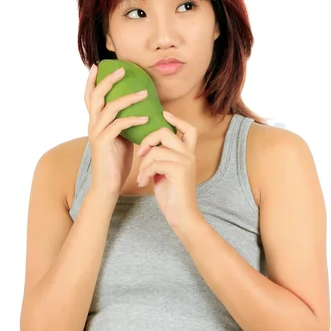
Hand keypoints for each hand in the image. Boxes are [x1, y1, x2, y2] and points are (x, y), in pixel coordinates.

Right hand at [84, 64, 148, 199]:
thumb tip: (140, 111)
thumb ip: (125, 124)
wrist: (108, 186)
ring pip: (109, 108)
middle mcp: (92, 125)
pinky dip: (133, 119)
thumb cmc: (116, 163)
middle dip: (108, 80)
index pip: (90, 97)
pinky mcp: (103, 143)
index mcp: (95, 122)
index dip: (92, 81)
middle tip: (122, 70)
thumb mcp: (122, 139)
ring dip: (128, 98)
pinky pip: (119, 125)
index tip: (99, 65)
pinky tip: (146, 118)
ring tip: (144, 93)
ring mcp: (97, 133)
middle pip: (96, 96)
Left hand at [136, 111, 202, 230]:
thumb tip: (148, 145)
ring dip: (143, 165)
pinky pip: (154, 163)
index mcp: (188, 154)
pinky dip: (144, 173)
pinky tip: (143, 183)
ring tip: (141, 178)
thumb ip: (161, 157)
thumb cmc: (171, 195)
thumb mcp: (165, 171)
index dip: (176, 119)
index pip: (188, 128)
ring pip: (155, 150)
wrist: (181, 215)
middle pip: (165, 132)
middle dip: (147, 141)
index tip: (163, 114)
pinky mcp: (179, 170)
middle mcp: (189, 155)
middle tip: (140, 155)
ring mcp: (185, 162)